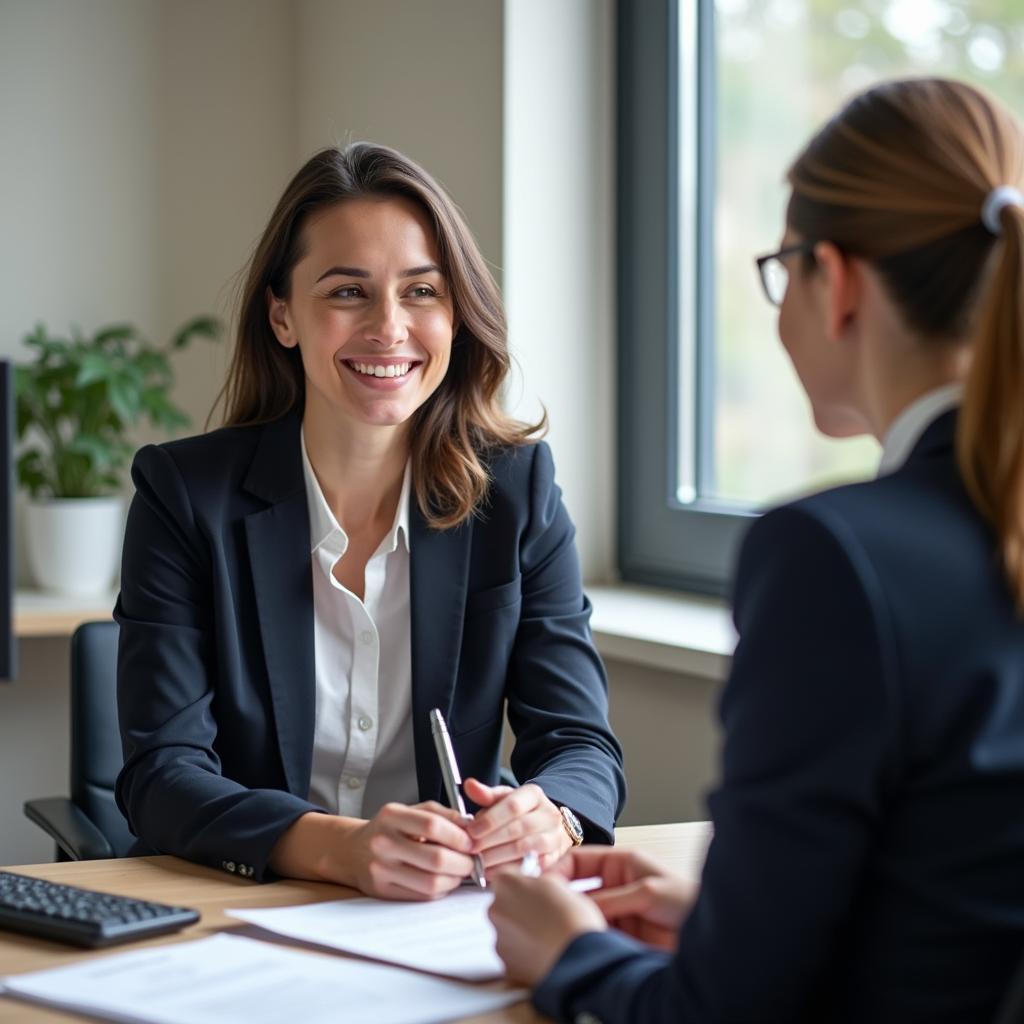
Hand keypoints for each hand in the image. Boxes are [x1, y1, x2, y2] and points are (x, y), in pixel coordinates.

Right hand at [345, 801, 478, 898]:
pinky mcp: (383, 891)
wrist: (353, 850)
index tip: (471, 841)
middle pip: (436, 858)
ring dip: (454, 879)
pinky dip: (440, 890)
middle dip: (462, 862)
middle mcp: (383, 842)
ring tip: (459, 871)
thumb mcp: (411, 811)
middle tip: (472, 861)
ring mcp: (381, 869)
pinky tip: (443, 880)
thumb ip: (441, 814)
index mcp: (391, 816)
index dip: (459, 836)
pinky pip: (422, 896)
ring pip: (431, 882)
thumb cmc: (389, 829)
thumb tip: (470, 825)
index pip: (433, 826)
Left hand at [462, 778, 571, 873]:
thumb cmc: (521, 813)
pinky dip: (511, 870)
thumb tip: (469, 785)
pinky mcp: (554, 858)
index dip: (490, 820)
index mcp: (534, 795)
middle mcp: (549, 814)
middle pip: (519, 828)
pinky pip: (532, 867)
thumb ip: (486, 795)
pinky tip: (495, 871)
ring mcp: (554, 837)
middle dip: (491, 840)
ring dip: (499, 857)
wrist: (546, 827)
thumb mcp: (504, 799)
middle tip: (472, 849)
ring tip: (480, 861)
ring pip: (526, 848)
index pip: (513, 806)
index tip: (472, 831)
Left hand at [488, 871, 606, 983]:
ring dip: (523, 932)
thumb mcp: (559, 884)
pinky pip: (514, 954)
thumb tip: (540, 886)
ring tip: (548, 936)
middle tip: (546, 914)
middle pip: (505, 904)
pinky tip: (545, 952)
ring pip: (509, 931)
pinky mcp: (506, 965)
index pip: (508, 875)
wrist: (576, 959)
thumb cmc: (571, 919)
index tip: (536, 889)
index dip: (524, 882)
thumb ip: (540, 881)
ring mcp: (499, 939)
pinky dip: (525, 953)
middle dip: (521, 908)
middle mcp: (496, 910)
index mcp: (506, 883)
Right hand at [552, 846, 697, 949]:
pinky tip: (580, 940)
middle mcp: (615, 885)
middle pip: (578, 888)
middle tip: (546, 908)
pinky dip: (586, 935)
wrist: (709, 934)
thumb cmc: (687, 900)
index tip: (543, 884)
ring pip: (584, 911)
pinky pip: (595, 931)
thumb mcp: (646, 892)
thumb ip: (611, 898)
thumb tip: (578, 904)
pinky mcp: (619, 933)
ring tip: (563, 926)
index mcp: (621, 863)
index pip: (579, 861)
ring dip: (575, 918)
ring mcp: (616, 910)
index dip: (559, 870)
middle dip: (563, 896)